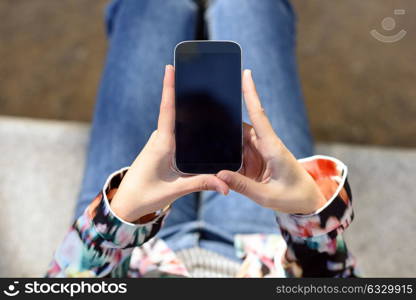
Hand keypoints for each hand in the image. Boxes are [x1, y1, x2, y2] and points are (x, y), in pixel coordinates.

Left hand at [110, 65, 228, 222]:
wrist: (126, 204)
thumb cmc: (146, 196)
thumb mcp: (175, 190)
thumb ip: (201, 183)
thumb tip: (226, 185)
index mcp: (161, 144)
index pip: (167, 111)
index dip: (169, 88)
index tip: (170, 67)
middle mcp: (160, 139)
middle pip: (175, 111)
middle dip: (188, 95)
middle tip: (208, 80)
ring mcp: (160, 142)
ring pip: (177, 122)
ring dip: (190, 113)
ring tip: (212, 101)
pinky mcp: (162, 148)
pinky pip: (176, 132)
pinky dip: (188, 127)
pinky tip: (202, 127)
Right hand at [217, 70, 325, 214]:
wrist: (307, 202)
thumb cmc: (292, 198)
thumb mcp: (266, 196)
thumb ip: (242, 186)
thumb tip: (219, 175)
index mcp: (273, 149)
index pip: (259, 116)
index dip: (251, 94)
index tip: (246, 73)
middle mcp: (266, 145)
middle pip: (241, 127)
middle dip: (224, 121)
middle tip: (203, 113)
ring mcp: (261, 151)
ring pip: (237, 140)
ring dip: (225, 142)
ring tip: (204, 138)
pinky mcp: (257, 159)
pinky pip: (238, 152)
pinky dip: (228, 153)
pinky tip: (216, 156)